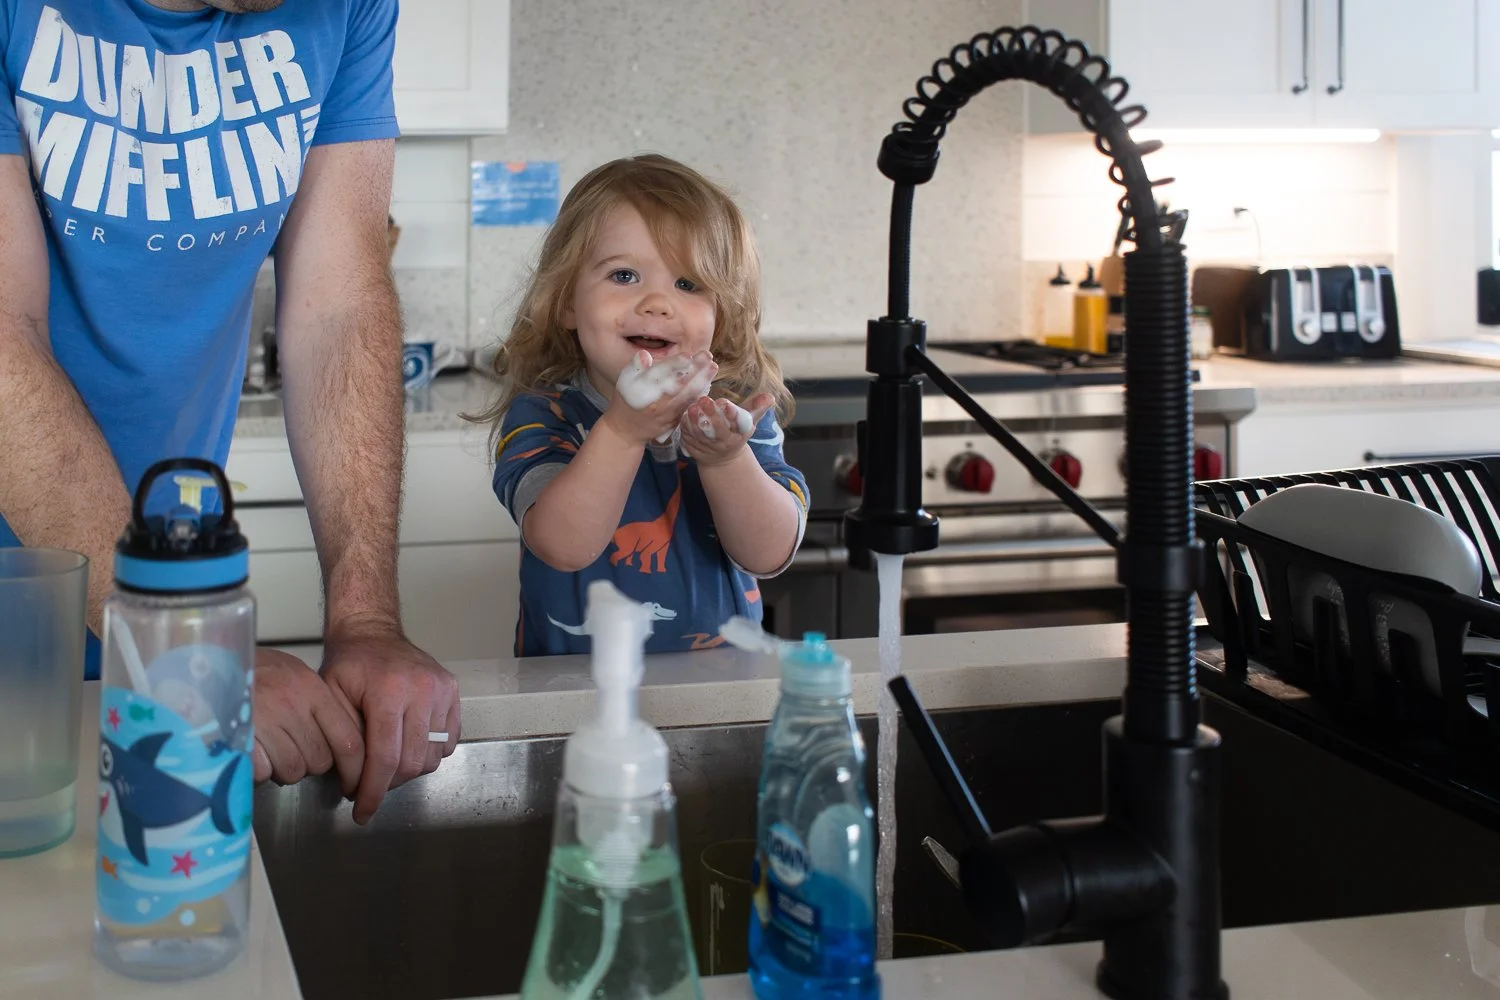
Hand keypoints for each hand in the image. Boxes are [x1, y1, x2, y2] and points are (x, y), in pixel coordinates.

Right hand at [252, 647, 364, 788]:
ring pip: (292, 770)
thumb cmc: (251, 669)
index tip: (352, 782)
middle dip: (307, 765)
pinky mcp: (239, 737)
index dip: (353, 768)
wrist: (207, 660)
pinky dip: (256, 771)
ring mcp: (265, 721)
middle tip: (289, 752)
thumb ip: (315, 704)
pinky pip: (262, 773)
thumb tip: (336, 741)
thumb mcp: (291, 673)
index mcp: (312, 689)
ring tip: (267, 751)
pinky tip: (249, 754)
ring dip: (280, 770)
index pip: (348, 740)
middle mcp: (293, 705)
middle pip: (319, 761)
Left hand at [319, 622, 460, 824]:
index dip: (373, 792)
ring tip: (387, 767)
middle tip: (369, 789)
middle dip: (388, 785)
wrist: (372, 631)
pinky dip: (428, 755)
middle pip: (411, 762)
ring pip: (432, 756)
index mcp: (388, 690)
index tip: (362, 811)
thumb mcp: (330, 697)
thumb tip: (353, 781)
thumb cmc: (349, 664)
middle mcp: (422, 689)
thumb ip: (343, 739)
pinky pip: (448, 741)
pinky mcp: (453, 691)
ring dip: (408, 772)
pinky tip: (407, 749)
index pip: (385, 758)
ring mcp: (442, 689)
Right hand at [601, 350, 717, 445]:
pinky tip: (709, 382)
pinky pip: (690, 405)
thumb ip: (635, 367)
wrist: (627, 430)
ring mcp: (668, 413)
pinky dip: (700, 393)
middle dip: (695, 370)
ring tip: (713, 366)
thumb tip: (645, 355)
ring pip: (687, 395)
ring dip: (702, 381)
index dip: (675, 365)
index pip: (660, 375)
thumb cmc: (625, 400)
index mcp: (642, 390)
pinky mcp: (675, 420)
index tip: (688, 355)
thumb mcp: (623, 381)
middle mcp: (657, 402)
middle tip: (708, 356)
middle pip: (678, 384)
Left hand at [679, 392, 773, 466]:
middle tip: (704, 400)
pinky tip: (683, 416)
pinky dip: (685, 428)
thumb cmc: (736, 432)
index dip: (731, 414)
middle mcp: (724, 443)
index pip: (737, 424)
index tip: (726, 404)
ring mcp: (707, 448)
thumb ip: (757, 407)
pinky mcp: (693, 450)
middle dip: (711, 415)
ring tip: (692, 408)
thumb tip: (769, 396)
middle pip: (717, 430)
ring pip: (700, 435)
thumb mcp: (749, 421)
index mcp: (738, 435)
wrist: (722, 458)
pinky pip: (688, 439)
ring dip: (694, 422)